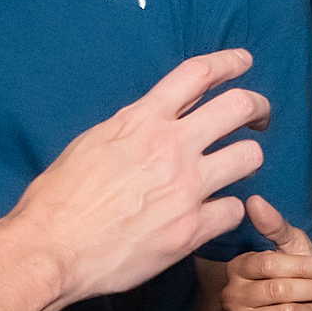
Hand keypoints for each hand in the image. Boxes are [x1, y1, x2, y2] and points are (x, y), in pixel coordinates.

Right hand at [3, 49, 269, 306]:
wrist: (53, 249)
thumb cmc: (59, 200)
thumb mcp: (91, 143)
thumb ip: (129, 128)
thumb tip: (148, 122)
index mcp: (141, 120)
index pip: (198, 74)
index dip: (229, 62)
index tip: (243, 61)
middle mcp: (170, 147)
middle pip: (239, 106)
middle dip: (257, 108)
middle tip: (258, 117)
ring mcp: (186, 188)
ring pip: (249, 157)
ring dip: (246, 160)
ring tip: (237, 168)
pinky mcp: (192, 229)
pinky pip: (234, 211)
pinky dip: (227, 211)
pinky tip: (214, 214)